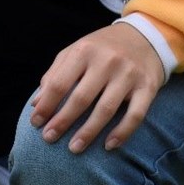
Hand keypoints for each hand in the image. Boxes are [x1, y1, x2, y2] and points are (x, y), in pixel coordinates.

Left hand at [29, 23, 165, 153]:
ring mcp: (128, 74)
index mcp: (84, 51)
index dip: (46, 106)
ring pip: (106, 109)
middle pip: (80, 98)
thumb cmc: (101, 49)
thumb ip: (54, 74)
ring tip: (74, 148)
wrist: (144, 36)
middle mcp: (107, 61)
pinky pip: (136, 115)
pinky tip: (109, 145)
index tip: (35, 123)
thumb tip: (36, 104)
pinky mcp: (147, 87)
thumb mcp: (75, 52)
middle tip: (49, 138)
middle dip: (62, 122)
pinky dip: (122, 132)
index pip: (59, 83)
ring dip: (88, 132)